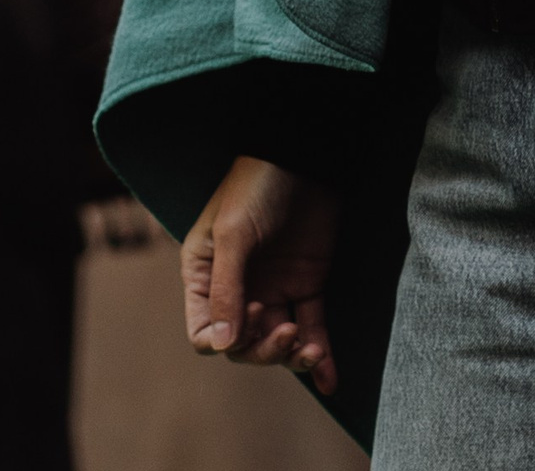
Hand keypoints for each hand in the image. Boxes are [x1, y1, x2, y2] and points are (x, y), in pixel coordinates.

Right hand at [181, 157, 338, 396]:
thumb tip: (223, 345)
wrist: (305, 154)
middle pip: (242, 345)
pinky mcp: (306, 284)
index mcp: (204, 276)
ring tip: (314, 353)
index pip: (204, 333)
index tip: (253, 315)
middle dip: (263, 350)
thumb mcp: (234, 232)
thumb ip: (228, 289)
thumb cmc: (258, 184)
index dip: (226, 339)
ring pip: (277, 342)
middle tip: (287, 332)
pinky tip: (330, 380)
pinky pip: (312, 327)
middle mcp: (237, 289)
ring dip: (294, 356)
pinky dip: (320, 354)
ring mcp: (273, 288)